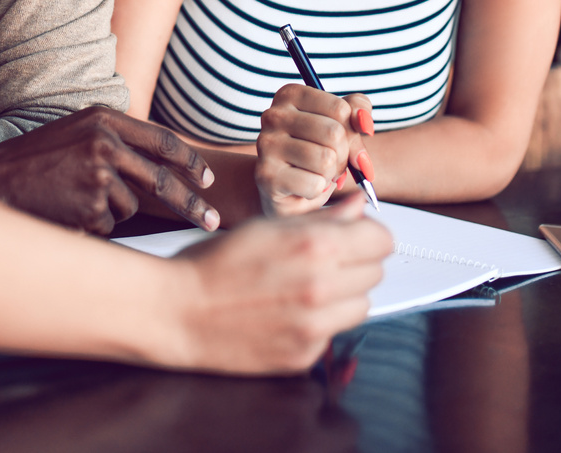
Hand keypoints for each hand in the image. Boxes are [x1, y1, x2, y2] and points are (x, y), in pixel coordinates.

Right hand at [0, 107, 218, 235]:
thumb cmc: (36, 156)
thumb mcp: (78, 129)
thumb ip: (116, 137)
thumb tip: (162, 162)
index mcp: (105, 119)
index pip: (163, 140)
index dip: (190, 163)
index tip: (208, 180)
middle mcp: (106, 143)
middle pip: (162, 180)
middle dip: (192, 204)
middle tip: (212, 221)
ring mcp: (99, 175)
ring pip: (131, 206)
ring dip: (112, 210)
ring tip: (75, 197)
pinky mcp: (89, 204)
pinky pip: (108, 223)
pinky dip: (93, 223)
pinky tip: (67, 209)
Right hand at [169, 192, 390, 372]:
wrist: (178, 312)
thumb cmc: (214, 264)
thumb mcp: (266, 226)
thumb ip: (322, 218)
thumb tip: (359, 205)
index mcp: (315, 245)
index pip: (382, 240)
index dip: (367, 235)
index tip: (353, 237)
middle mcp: (322, 287)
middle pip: (376, 273)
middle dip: (354, 264)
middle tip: (320, 262)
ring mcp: (315, 326)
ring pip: (361, 306)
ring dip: (343, 296)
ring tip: (304, 288)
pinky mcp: (305, 355)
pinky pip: (332, 333)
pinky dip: (318, 323)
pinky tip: (286, 313)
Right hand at [255, 85, 374, 216]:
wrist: (284, 189)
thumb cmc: (316, 150)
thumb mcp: (341, 123)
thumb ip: (358, 112)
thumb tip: (366, 125)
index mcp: (290, 95)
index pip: (341, 109)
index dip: (351, 131)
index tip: (342, 140)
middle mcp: (273, 115)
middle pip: (334, 134)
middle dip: (343, 155)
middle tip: (330, 162)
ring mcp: (266, 145)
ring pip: (326, 160)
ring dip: (330, 174)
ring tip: (316, 173)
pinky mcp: (267, 175)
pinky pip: (315, 184)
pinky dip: (318, 190)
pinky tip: (304, 186)